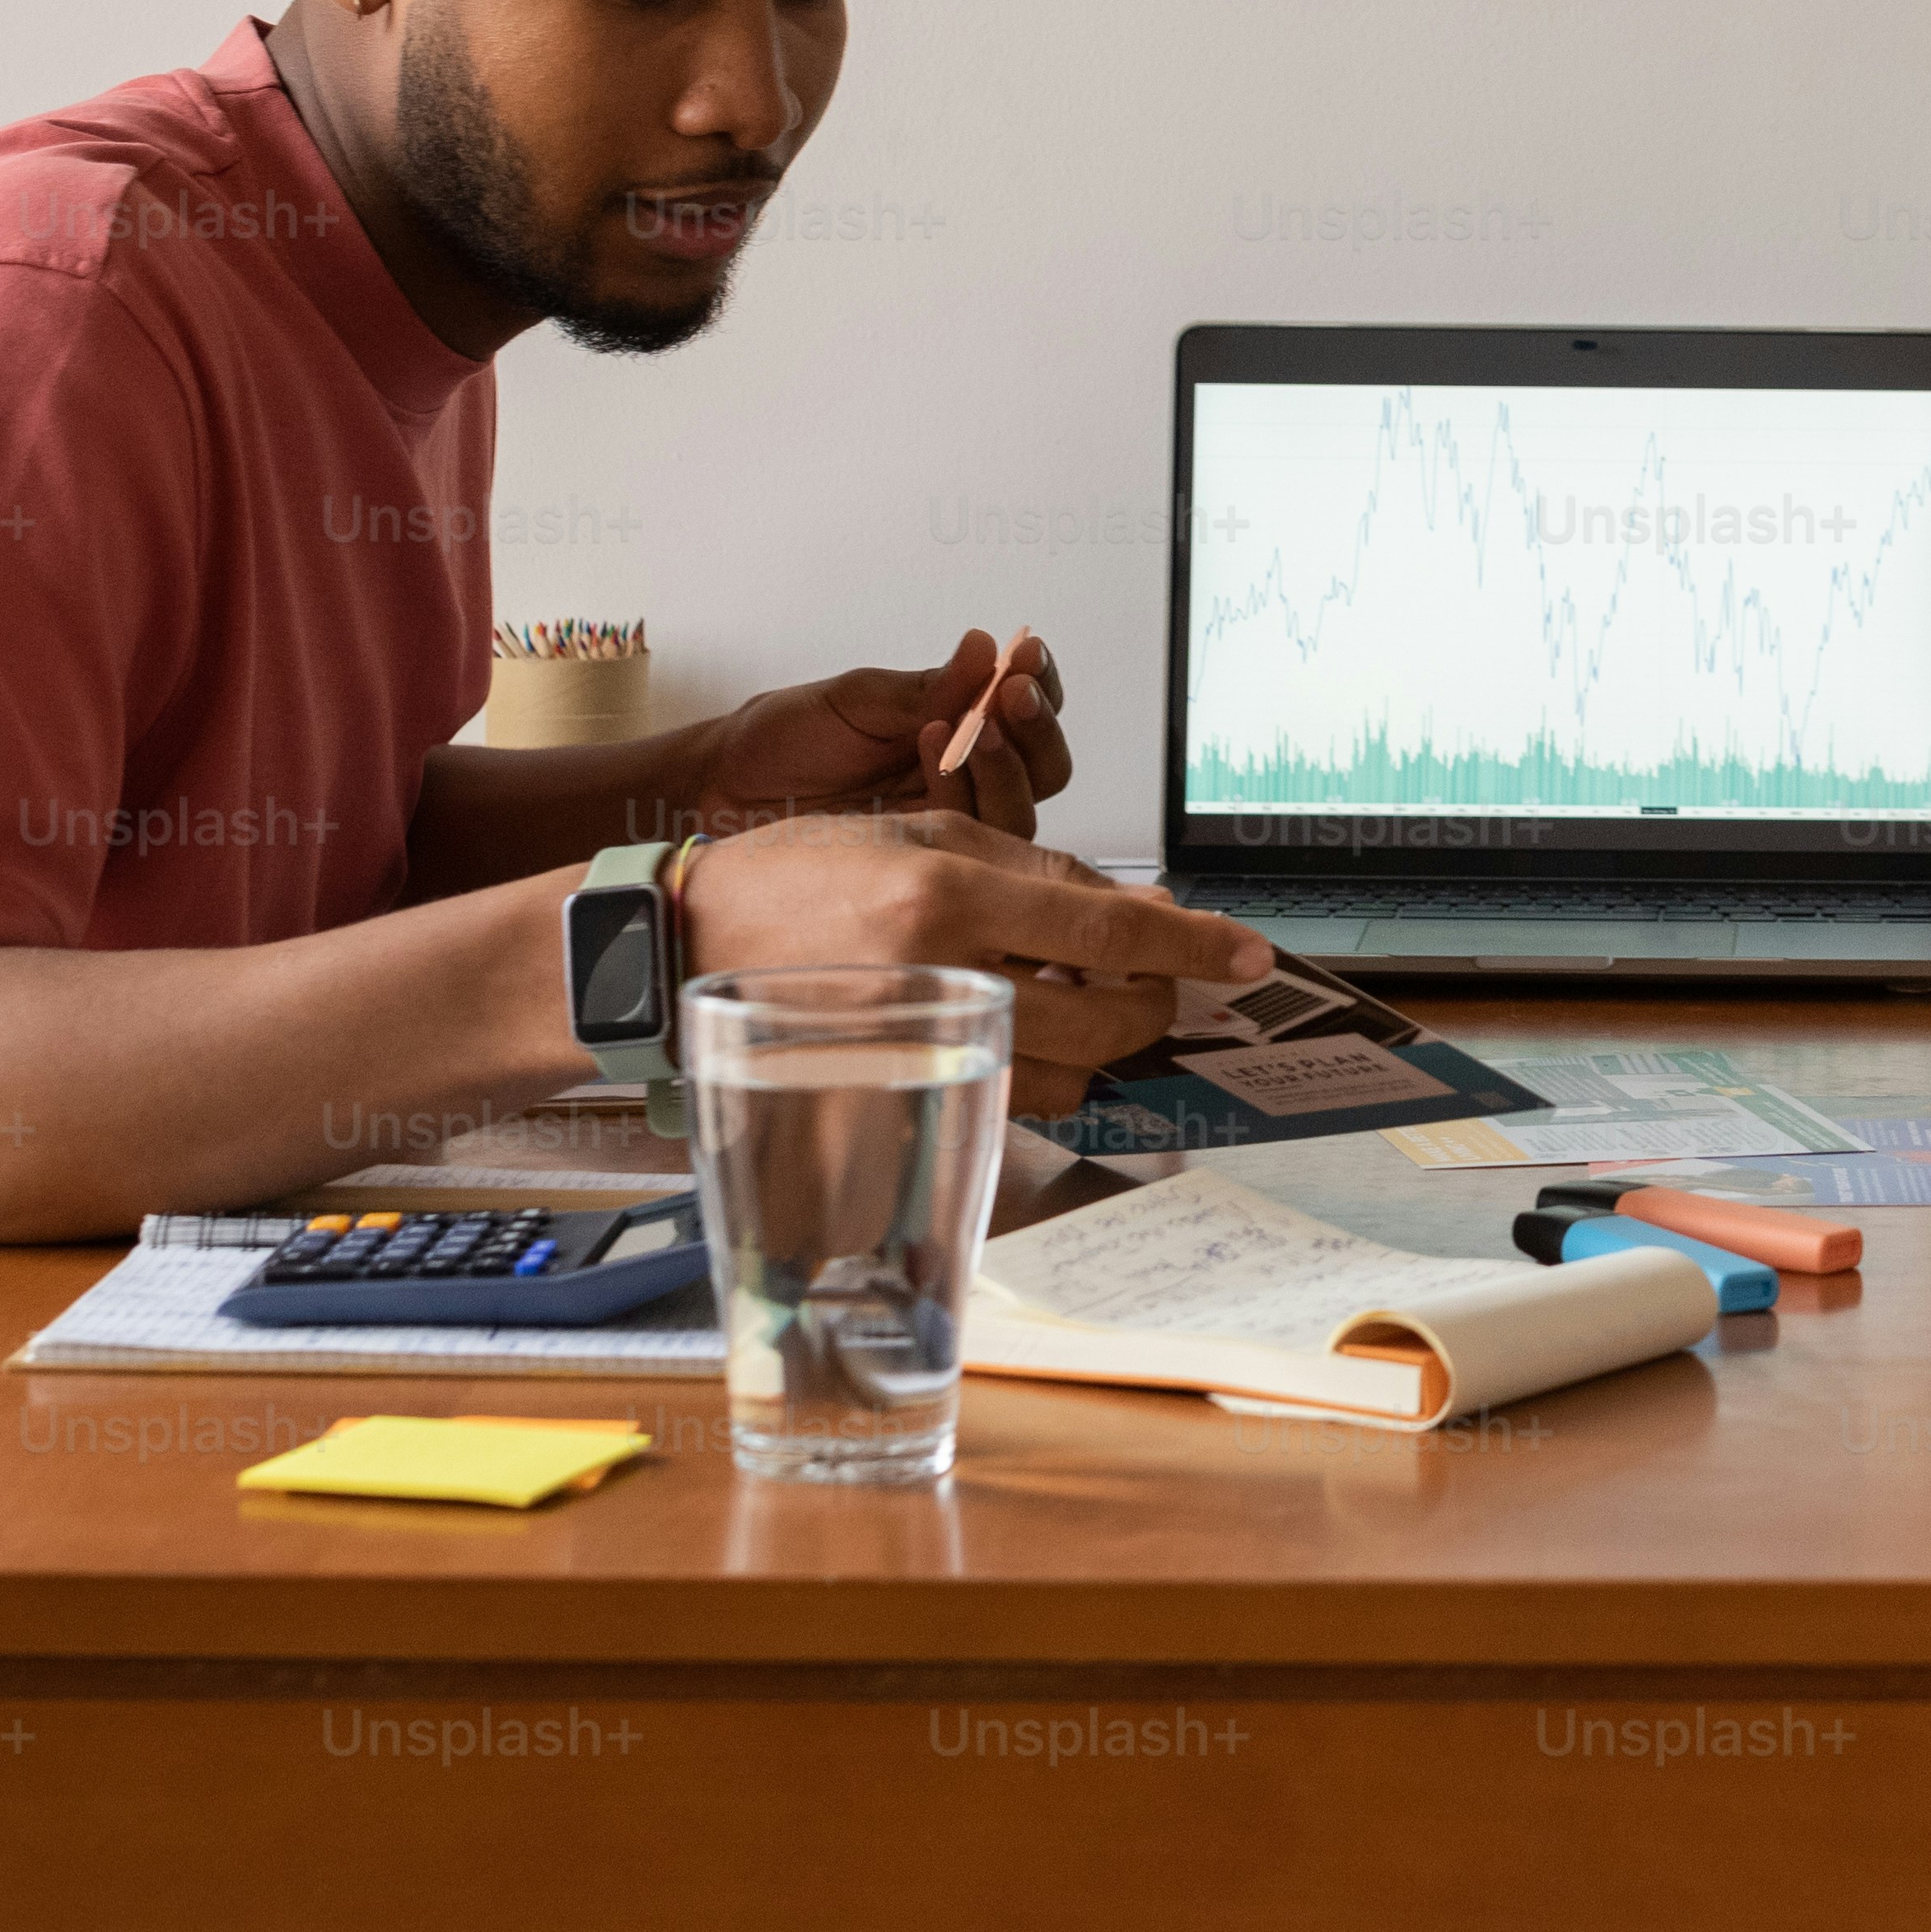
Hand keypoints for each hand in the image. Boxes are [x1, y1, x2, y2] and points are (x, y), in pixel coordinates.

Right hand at [677, 810, 1263, 1117]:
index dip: (1193, 946)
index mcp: (946, 897)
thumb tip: (1139, 911)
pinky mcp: (899, 1092)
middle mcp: (939, 979)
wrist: (682, 945)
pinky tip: (1040, 1031)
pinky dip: (1047, 1071)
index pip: (1109, 934)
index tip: (1248, 955)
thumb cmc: (794, 877)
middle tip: (1164, 978)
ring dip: (1104, 1042)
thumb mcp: (917, 834)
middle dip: (1156, 1002)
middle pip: (1104, 1019)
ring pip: (1067, 1074)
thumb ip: (1034, 872)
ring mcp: (918, 1047)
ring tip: (1098, 1001)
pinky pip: (1009, 1097)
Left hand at [688, 627, 1072, 842]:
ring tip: (967, 726)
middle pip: (1046, 767)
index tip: (1027, 656)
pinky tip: (930, 754)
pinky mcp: (922, 860)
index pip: (1027, 709)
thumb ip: (927, 687)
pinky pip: (972, 842)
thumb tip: (986, 647)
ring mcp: (944, 822)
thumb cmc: (782, 739)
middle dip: (1037, 730)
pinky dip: (962, 795)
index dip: (1041, 683)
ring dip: (1007, 764)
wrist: (722, 791)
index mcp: (955, 723)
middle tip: (1010, 696)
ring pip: (1021, 811)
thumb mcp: (856, 698)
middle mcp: (962, 775)